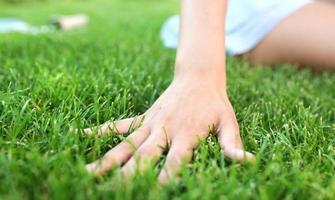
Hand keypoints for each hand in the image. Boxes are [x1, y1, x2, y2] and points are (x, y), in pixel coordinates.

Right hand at [85, 77, 254, 183]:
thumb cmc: (215, 103)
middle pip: (144, 157)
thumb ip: (232, 143)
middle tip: (113, 192)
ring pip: (126, 144)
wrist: (199, 77)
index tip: (151, 193)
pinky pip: (120, 125)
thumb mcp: (228, 122)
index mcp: (187, 134)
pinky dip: (101, 130)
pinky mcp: (144, 117)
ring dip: (107, 159)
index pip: (174, 161)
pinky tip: (81, 134)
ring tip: (88, 173)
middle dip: (129, 176)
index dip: (163, 178)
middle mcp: (165, 130)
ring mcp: (151, 123)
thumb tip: (246, 162)